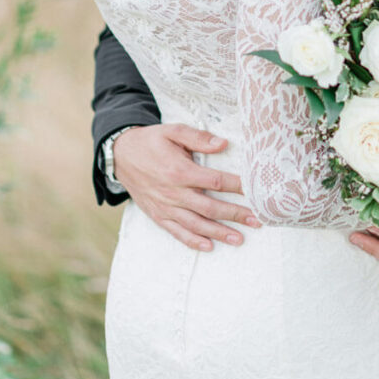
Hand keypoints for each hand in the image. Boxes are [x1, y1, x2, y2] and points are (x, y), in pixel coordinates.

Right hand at [113, 124, 260, 251]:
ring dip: (219, 233)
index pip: (216, 182)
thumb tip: (224, 144)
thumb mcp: (174, 131)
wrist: (121, 155)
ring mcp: (165, 207)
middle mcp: (173, 193)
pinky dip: (193, 241)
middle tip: (257, 220)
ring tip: (239, 239)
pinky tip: (209, 246)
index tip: (256, 191)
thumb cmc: (151, 141)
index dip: (237, 187)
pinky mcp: (158, 216)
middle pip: (210, 207)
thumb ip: (199, 138)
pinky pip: (177, 232)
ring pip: (196, 224)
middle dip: (235, 215)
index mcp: (180, 171)